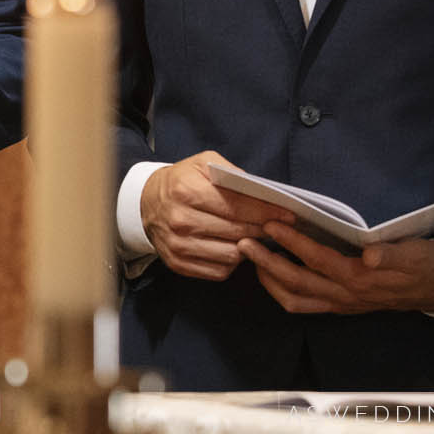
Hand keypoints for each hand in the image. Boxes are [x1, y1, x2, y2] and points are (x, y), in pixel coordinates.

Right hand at [140, 150, 294, 279]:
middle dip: (262, 229)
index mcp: (187, 191)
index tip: (288, 214)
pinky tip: (234, 247)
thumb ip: (232, 173)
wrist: (145, 203)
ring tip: (254, 236)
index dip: (266, 212)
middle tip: (278, 226)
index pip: (237, 206)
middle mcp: (181, 220)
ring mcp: (178, 245)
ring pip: (232, 255)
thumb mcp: (203, 163)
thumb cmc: (181, 181)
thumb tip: (262, 191)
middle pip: (237, 231)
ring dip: (249, 247)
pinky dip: (233, 261)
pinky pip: (219, 270)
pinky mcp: (178, 264)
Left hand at [240, 223, 433, 313]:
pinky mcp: (338, 306)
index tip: (270, 225)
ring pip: (294, 299)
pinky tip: (270, 273)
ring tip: (251, 257)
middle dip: (266, 263)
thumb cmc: (423, 265)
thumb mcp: (416, 254)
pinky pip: (302, 305)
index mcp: (360, 279)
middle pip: (296, 282)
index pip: (318, 259)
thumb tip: (369, 255)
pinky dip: (281, 291)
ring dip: (269, 280)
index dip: (292, 243)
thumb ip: (393, 256)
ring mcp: (339, 303)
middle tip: (244, 242)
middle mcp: (345, 295)